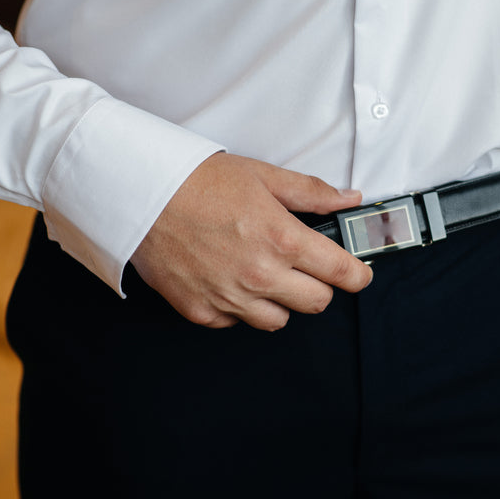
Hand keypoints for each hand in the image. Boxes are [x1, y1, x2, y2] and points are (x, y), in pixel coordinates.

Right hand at [130, 152, 372, 330]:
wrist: (140, 193)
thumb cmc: (199, 181)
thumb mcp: (263, 176)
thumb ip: (311, 192)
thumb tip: (349, 199)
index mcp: (281, 239)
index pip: (340, 273)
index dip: (357, 276)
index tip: (358, 275)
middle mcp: (260, 275)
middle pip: (316, 303)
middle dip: (320, 286)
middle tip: (307, 268)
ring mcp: (229, 297)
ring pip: (279, 320)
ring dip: (281, 301)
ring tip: (267, 274)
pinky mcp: (201, 310)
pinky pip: (236, 322)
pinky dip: (240, 308)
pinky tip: (232, 281)